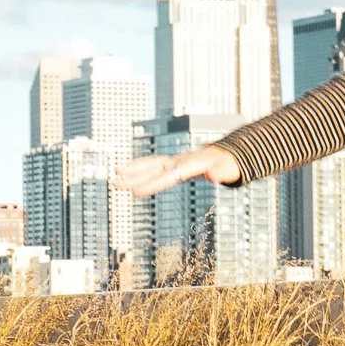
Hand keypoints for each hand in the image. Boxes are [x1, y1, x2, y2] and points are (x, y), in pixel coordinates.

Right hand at [116, 145, 241, 195]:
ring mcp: (176, 159)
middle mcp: (180, 160)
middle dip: (134, 177)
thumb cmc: (229, 164)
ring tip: (114, 174)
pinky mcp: (174, 162)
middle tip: (115, 183)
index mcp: (190, 165)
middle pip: (154, 169)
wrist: (230, 153)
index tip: (135, 193)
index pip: (167, 176)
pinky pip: (154, 163)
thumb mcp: (228, 170)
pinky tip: (127, 169)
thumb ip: (221, 173)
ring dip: (133, 170)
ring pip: (150, 164)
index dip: (152, 184)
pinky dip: (140, 165)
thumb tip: (215, 176)